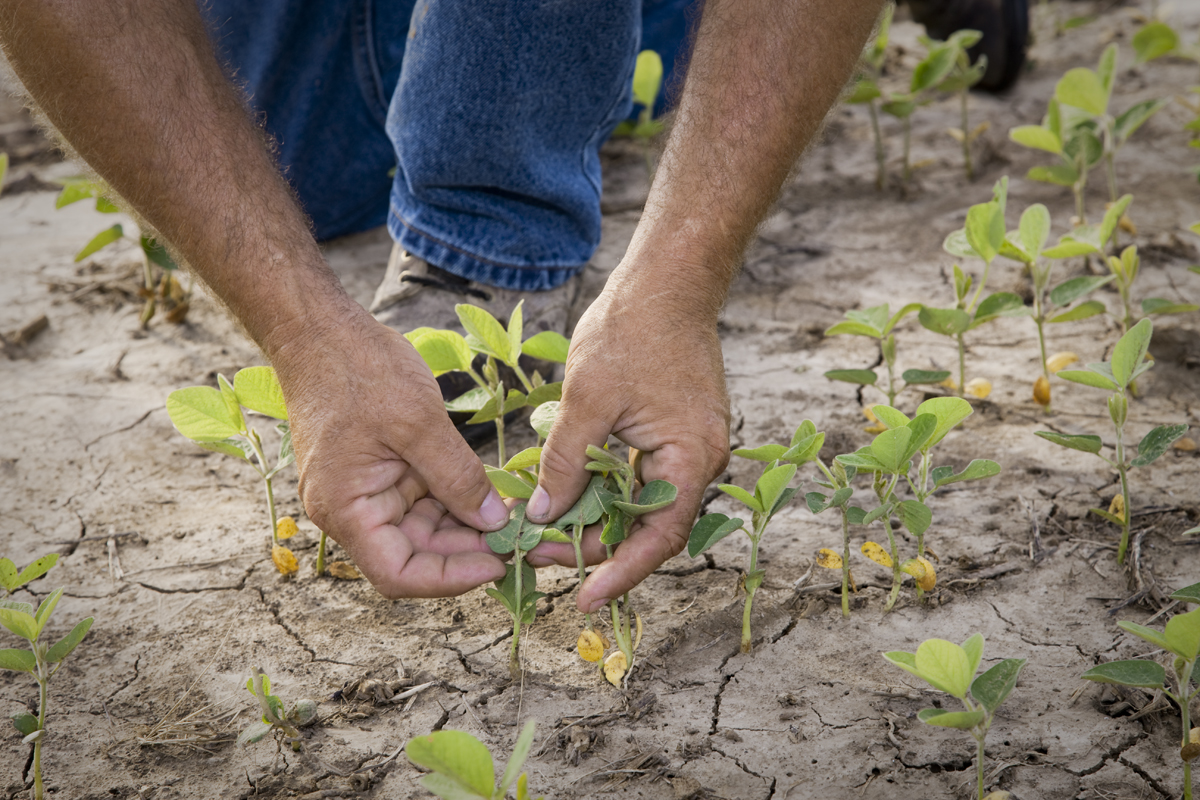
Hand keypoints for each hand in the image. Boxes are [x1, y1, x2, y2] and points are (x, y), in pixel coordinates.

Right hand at [272, 309, 511, 597]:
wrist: (321, 328)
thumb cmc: (357, 369)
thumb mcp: (418, 422)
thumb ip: (457, 477)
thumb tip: (494, 522)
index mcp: (346, 508)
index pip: (397, 573)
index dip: (449, 579)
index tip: (496, 565)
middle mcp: (351, 509)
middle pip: (415, 554)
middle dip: (467, 550)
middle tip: (520, 539)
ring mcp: (366, 491)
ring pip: (423, 529)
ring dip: (466, 526)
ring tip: (514, 516)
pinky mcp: (381, 472)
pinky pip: (422, 500)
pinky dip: (455, 500)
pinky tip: (492, 495)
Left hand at [524, 275, 730, 611]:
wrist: (668, 280)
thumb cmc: (633, 331)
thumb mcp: (587, 401)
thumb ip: (565, 463)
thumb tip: (543, 516)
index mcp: (690, 459)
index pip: (657, 539)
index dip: (619, 573)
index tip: (582, 598)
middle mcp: (700, 461)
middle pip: (649, 526)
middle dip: (596, 546)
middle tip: (539, 553)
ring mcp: (691, 446)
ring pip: (643, 502)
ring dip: (598, 518)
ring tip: (547, 529)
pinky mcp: (677, 431)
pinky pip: (643, 476)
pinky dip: (608, 489)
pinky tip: (571, 492)